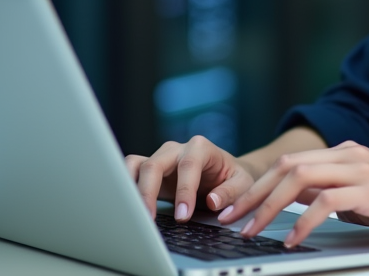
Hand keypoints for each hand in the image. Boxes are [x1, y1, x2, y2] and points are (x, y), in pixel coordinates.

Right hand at [124, 135, 256, 221]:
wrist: (225, 173)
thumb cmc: (233, 177)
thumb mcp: (243, 184)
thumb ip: (231, 192)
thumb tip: (212, 202)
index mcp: (201, 148)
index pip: (188, 166)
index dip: (184, 191)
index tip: (183, 216)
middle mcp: (177, 149)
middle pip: (155, 164)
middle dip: (149, 193)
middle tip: (150, 220)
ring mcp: (161, 158)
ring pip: (137, 165)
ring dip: (131, 189)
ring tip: (133, 214)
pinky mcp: (150, 170)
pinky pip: (131, 172)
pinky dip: (125, 186)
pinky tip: (127, 206)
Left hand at [218, 141, 368, 247]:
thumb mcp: (365, 196)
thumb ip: (336, 193)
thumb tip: (303, 204)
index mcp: (347, 153)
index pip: (290, 164)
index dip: (259, 185)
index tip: (237, 207)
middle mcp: (350, 155)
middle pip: (287, 167)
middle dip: (254, 193)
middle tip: (230, 217)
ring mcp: (361, 169)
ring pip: (299, 179)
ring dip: (269, 206)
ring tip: (252, 230)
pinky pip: (326, 202)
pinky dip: (303, 220)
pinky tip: (293, 238)